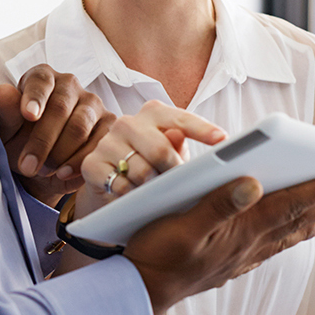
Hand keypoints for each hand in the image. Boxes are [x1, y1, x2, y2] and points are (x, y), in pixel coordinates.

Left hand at [0, 65, 113, 205]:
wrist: (39, 165)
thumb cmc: (19, 141)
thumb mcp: (6, 131)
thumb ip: (7, 113)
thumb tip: (4, 91)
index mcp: (42, 78)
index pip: (41, 81)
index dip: (35, 97)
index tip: (28, 115)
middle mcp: (69, 85)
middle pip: (60, 108)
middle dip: (42, 140)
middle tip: (27, 165)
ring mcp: (92, 103)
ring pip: (80, 127)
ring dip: (59, 154)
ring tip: (43, 171)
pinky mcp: (108, 125)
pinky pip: (98, 143)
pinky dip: (80, 161)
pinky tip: (63, 173)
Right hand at [75, 100, 226, 215]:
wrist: (112, 191)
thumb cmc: (151, 169)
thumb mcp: (171, 158)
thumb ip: (182, 148)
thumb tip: (192, 143)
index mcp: (154, 114)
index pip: (181, 119)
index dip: (202, 129)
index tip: (223, 139)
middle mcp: (129, 122)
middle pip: (160, 148)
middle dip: (175, 172)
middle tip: (182, 187)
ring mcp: (108, 142)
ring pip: (140, 171)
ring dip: (153, 188)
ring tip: (156, 195)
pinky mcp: (91, 164)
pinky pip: (119, 185)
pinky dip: (131, 196)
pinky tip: (134, 199)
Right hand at [123, 172, 314, 314]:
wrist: (140, 293)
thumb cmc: (155, 254)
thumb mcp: (180, 225)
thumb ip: (217, 203)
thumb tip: (254, 182)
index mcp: (239, 229)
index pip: (287, 204)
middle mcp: (246, 244)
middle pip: (294, 218)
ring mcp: (239, 257)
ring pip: (286, 235)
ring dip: (314, 220)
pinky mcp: (230, 265)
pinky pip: (271, 249)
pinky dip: (290, 238)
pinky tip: (295, 235)